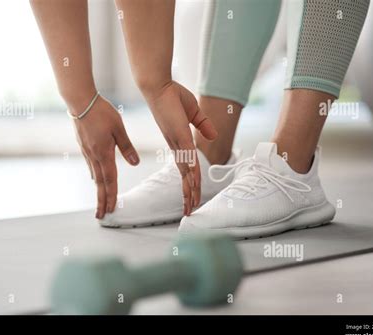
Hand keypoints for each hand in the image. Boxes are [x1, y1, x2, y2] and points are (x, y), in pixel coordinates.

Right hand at [72, 95, 139, 218]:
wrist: (80, 101)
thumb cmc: (102, 112)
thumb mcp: (119, 128)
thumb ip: (126, 147)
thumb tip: (134, 163)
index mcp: (104, 154)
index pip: (110, 180)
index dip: (112, 196)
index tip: (112, 209)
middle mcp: (94, 156)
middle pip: (100, 184)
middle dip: (101, 201)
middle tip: (101, 216)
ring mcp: (87, 152)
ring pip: (94, 176)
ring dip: (98, 191)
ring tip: (100, 202)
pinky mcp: (84, 146)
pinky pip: (91, 166)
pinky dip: (95, 177)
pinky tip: (96, 179)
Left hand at [145, 81, 217, 215]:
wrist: (159, 86)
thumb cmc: (173, 96)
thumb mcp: (194, 113)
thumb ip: (203, 125)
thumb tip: (213, 137)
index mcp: (179, 143)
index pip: (187, 168)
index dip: (190, 183)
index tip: (192, 196)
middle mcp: (177, 147)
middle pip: (184, 176)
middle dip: (187, 194)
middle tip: (188, 211)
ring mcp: (178, 143)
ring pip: (186, 172)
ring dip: (189, 190)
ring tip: (190, 207)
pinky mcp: (179, 136)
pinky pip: (189, 157)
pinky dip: (192, 172)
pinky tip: (194, 185)